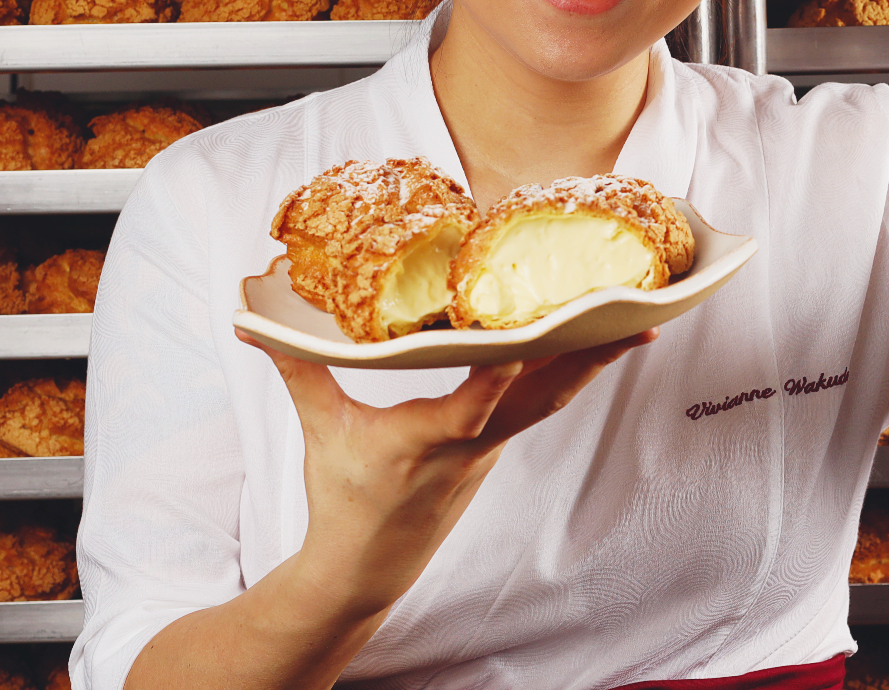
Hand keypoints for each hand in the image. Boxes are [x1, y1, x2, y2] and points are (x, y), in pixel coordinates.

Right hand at [236, 329, 654, 621]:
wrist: (366, 569)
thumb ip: (297, 369)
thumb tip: (252, 320)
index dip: (500, 376)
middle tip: (635, 322)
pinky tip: (590, 345)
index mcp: (426, 439)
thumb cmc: (344, 499)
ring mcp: (489, 448)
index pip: (472, 405)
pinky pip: (539, 405)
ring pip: (550, 400)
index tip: (529, 339)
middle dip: (588, 360)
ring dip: (592, 364)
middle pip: (540, 397)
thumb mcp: (319, 431)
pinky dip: (566, 375)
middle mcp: (470, 444)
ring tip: (636, 327)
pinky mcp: (494, 449)